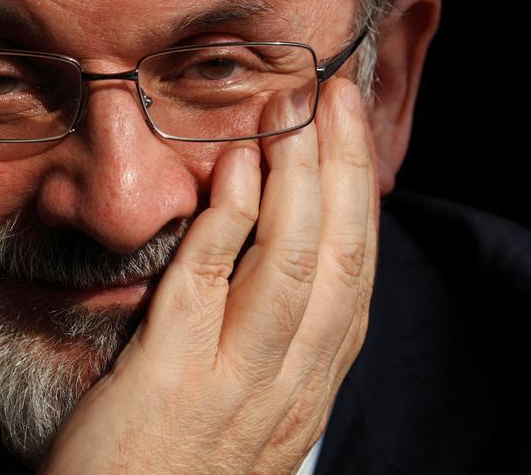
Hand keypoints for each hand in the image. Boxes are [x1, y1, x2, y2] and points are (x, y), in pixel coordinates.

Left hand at [38, 78, 377, 473]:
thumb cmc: (170, 469)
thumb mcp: (244, 409)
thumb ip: (266, 339)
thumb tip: (273, 250)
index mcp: (308, 388)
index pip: (356, 278)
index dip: (360, 198)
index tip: (352, 133)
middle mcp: (289, 387)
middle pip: (339, 261)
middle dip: (343, 169)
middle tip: (334, 94)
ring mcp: (234, 385)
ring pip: (292, 267)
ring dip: (298, 179)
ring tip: (293, 109)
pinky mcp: (171, 381)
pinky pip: (209, 287)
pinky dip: (230, 221)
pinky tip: (236, 168)